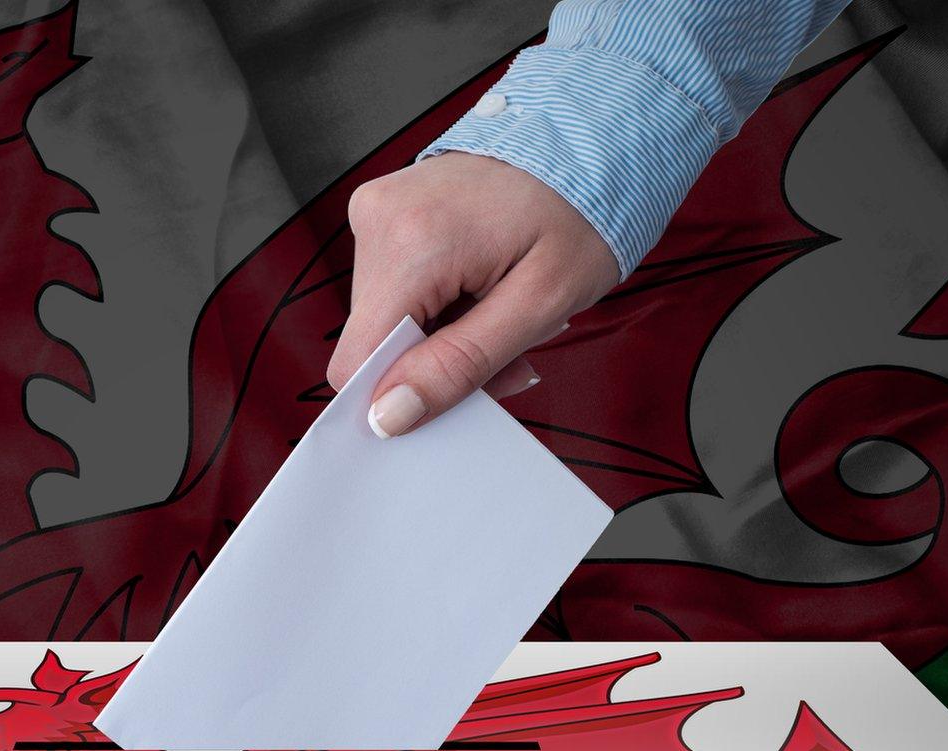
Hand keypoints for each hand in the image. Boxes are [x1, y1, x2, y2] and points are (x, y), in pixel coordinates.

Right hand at [328, 152, 622, 436]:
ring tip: (503, 307)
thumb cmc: (580, 210)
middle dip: (439, 361)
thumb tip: (389, 416)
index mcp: (410, 241)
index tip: (459, 392)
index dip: (399, 395)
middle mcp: (377, 218)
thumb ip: (461, 366)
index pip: (356, 361)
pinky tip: (483, 286)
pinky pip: (397, 287)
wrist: (591, 136)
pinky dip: (440, 304)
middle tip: (508, 346)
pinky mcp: (386, 212)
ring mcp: (377, 210)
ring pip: (388, 319)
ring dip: (444, 334)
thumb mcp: (539, 305)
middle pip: (376, 342)